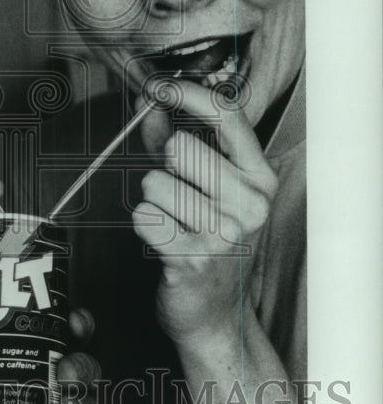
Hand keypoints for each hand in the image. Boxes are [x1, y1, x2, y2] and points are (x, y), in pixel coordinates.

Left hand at [133, 80, 277, 348]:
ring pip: (154, 182)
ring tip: (174, 225)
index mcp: (260, 178)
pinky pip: (143, 216)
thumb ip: (177, 140)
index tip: (157, 87)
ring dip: (153, 202)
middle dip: (164, 168)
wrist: (214, 316)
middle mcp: (251, 203)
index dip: (186, 93)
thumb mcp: (205, 188)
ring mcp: (225, 233)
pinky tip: (165, 244)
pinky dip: (145, 228)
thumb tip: (151, 102)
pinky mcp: (192, 258)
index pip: (227, 115)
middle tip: (178, 198)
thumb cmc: (206, 243)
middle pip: (178, 147)